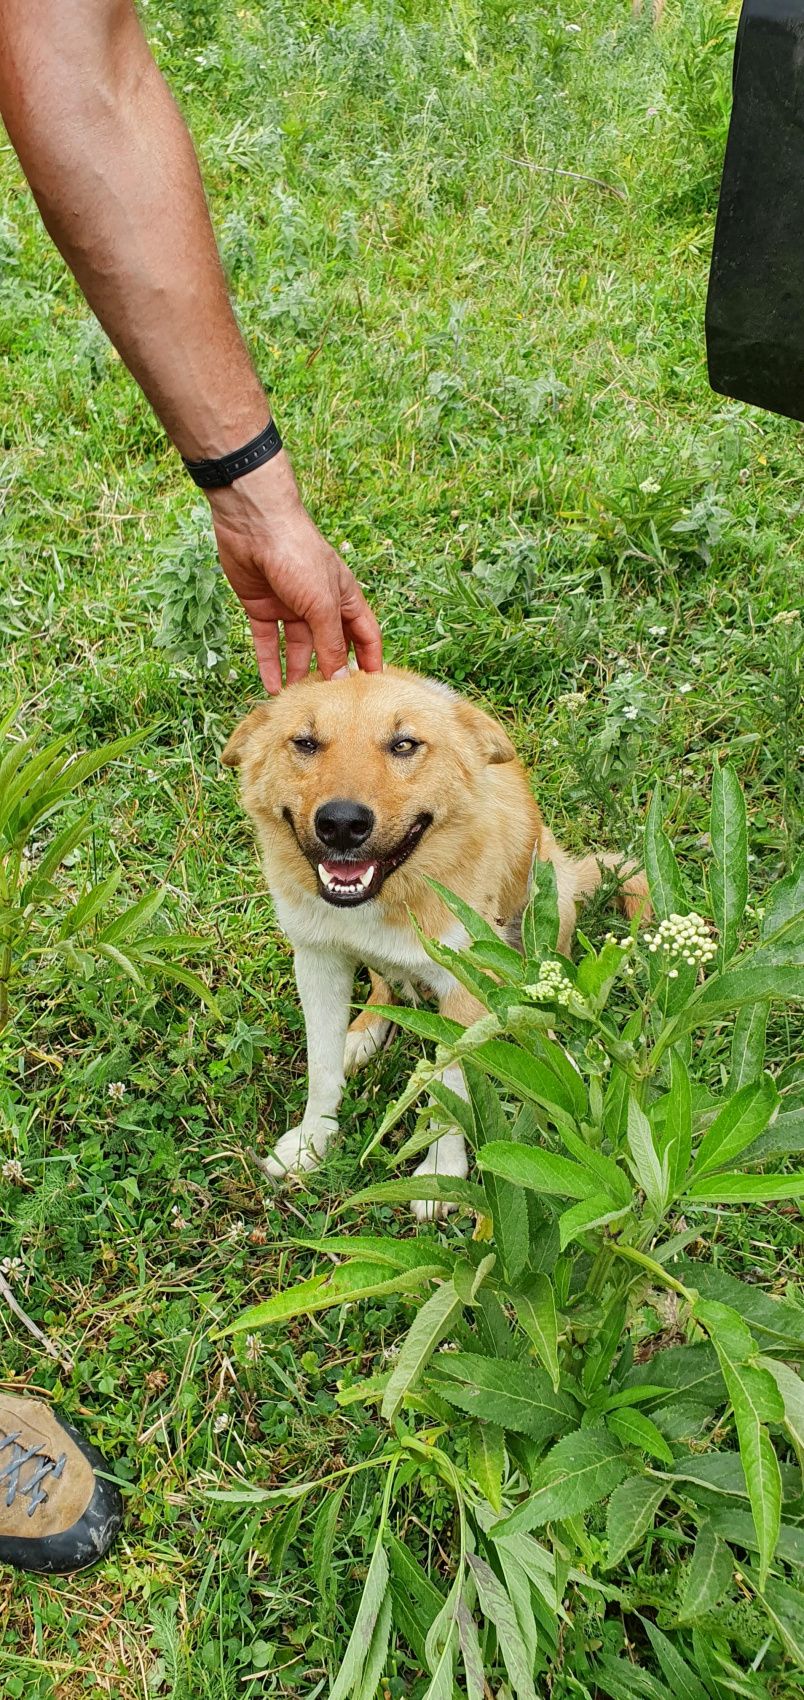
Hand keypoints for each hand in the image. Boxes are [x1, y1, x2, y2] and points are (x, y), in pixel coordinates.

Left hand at [207, 450, 382, 691]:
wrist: (254, 525)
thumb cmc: (299, 554)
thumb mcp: (322, 604)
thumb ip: (331, 642)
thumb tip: (341, 676)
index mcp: (343, 597)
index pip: (364, 634)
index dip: (370, 659)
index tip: (370, 688)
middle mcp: (319, 603)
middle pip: (329, 644)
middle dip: (330, 671)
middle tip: (330, 702)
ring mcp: (290, 606)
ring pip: (298, 647)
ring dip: (298, 672)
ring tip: (298, 700)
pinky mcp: (262, 607)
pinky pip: (268, 642)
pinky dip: (269, 663)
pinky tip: (270, 686)